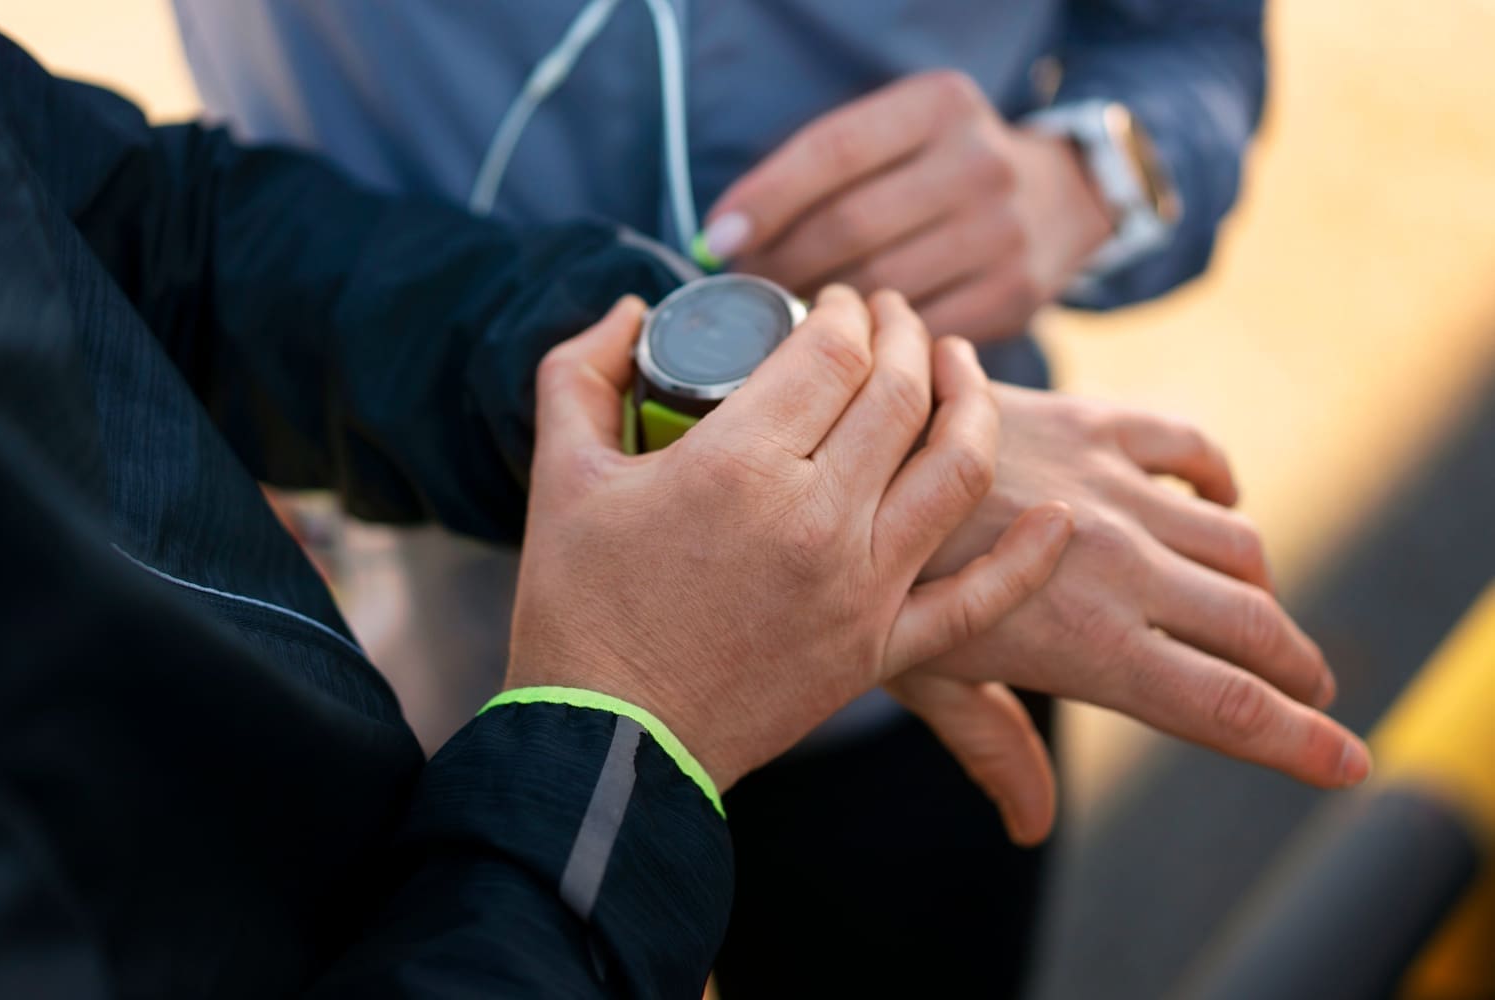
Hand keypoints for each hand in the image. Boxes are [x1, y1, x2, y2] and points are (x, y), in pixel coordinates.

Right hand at [505, 289, 1072, 789]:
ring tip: (959, 365)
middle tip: (891, 313)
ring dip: (973, 401)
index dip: (844, 308)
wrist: (608, 743)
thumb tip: (624, 309)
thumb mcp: (559, 473)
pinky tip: (1057, 519)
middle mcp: (817, 517)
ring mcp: (860, 587)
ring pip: (958, 470)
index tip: (836, 299)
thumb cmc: (577, 606)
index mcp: (738, 465)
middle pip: (900, 392)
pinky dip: (1027, 560)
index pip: (832, 350)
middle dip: (904, 332)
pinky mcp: (879, 648)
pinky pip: (978, 602)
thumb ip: (580, 372)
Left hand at [698, 71, 1112, 341]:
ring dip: (815, 315)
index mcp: (937, 106)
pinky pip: (915, 333)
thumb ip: (820, 171)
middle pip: (850, 227)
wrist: (1063, 199)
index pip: (831, 152)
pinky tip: (840, 350)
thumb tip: (727, 237)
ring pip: (878, 288)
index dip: (766, 199)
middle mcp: (978, 164)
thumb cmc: (941, 170)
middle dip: (781, 264)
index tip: (719, 238)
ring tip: (781, 320)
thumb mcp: (897, 135)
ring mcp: (1003, 234)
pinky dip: (868, 349)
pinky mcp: (1014, 298)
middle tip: (745, 289)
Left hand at [895, 385, 1370, 842]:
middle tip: (1310, 692)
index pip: (1224, 707)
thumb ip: (993, 745)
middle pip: (1254, 629)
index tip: (1346, 760)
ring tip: (1261, 611)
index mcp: (1088, 644)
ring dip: (1262, 586)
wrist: (840, 448)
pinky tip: (1220, 498)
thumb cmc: (863, 577)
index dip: (1299, 742)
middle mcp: (1120, 568)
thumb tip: (1032, 826)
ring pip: (1238, 544)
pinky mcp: (1094, 425)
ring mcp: (1113, 490)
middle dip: (1296, 671)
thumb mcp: (927, 674)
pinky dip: (1220, 479)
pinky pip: (1192, 447)